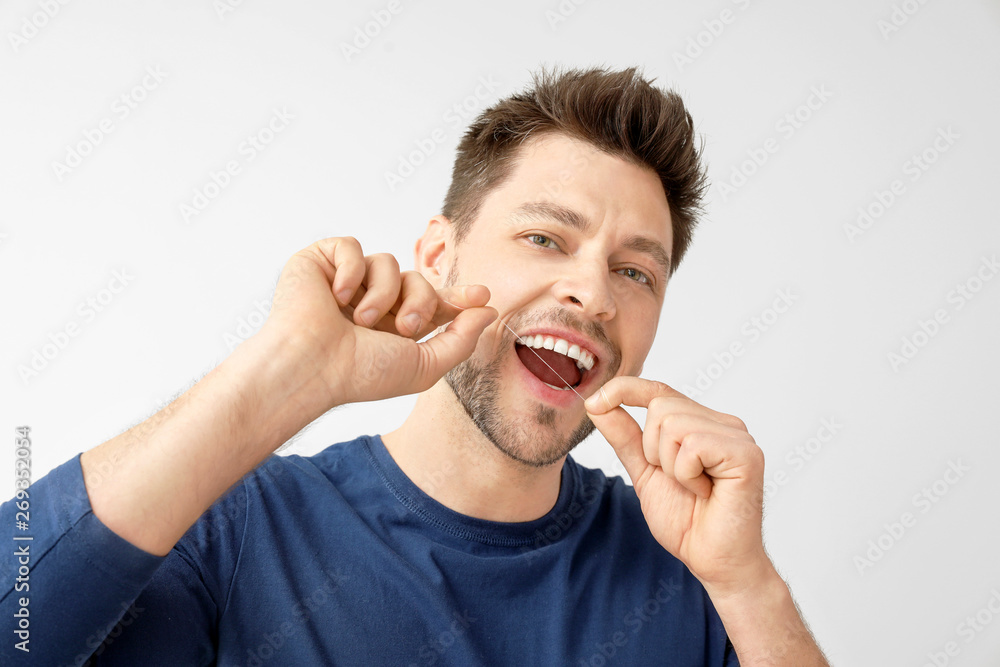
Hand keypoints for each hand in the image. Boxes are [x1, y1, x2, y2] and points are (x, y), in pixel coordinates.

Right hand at [260, 236, 497, 406]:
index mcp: (392, 325)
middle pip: (416, 279)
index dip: (458, 296)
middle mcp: (370, 301)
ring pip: (387, 261)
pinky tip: (337, 296)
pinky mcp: (319, 262)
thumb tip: (488, 310)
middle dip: (421, 302)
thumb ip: (461, 340)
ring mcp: (345, 281)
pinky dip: (350, 270)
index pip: (432, 302)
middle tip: (405, 328)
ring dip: (383, 294)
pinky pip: (352, 246)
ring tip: (362, 321)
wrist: (313, 366)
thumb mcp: (424, 366)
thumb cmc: (361, 374)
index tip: (483, 296)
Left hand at [584, 377, 771, 593]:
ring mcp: (737, 436)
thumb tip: (597, 404)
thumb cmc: (686, 520)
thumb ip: (625, 437)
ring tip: (694, 488)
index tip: (594, 403)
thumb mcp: (645, 471)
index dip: (624, 389)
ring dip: (671, 466)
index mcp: (700, 424)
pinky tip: (706, 493)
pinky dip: (687, 474)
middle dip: (653, 449)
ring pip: (673, 423)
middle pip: (661, 405)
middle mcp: (722, 423)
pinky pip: (693, 445)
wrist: (711, 560)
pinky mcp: (746, 453)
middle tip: (678, 481)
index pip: (659, 390)